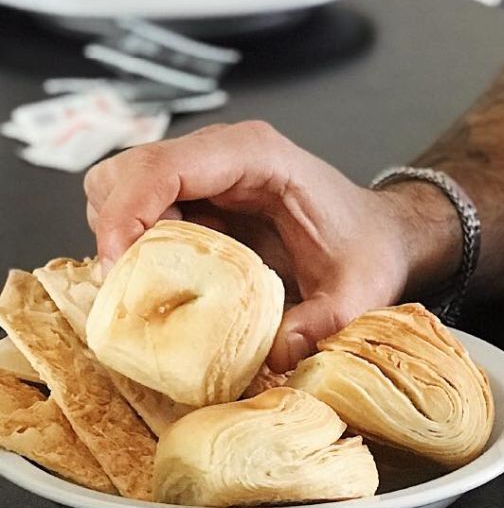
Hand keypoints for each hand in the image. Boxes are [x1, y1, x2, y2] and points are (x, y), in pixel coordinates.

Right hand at [84, 121, 459, 371]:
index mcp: (258, 157)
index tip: (117, 267)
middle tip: (136, 287)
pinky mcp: (201, 199)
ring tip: (161, 286)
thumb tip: (279, 353)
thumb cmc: (369, 251)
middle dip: (117, 229)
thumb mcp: (358, 292)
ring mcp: (207, 173)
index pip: (164, 166)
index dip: (127, 213)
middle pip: (127, 172)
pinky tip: (174, 283)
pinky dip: (141, 248)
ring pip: (123, 189)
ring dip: (126, 240)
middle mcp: (223, 153)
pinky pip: (145, 214)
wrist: (382, 237)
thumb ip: (324, 323)